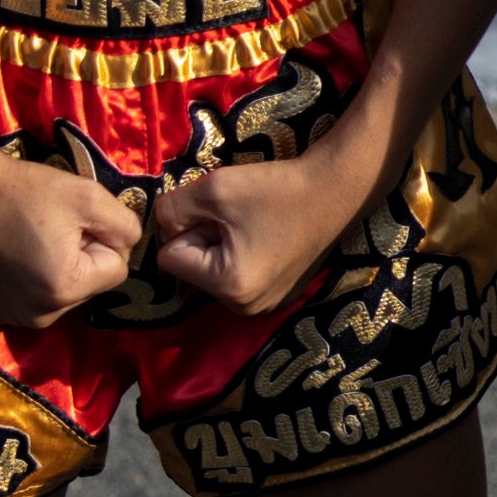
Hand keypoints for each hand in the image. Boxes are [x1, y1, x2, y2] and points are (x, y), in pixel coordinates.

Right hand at [0, 137, 147, 326]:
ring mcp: (13, 318)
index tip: (74, 221)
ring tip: (29, 238)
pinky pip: (33, 299)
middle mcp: (40, 316)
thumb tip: (131, 245)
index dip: (102, 239)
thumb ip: (126, 225)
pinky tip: (11, 253)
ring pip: (63, 294)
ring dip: (57, 269)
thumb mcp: (89, 196)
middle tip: (49, 227)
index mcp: (65, 288)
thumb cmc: (24, 190)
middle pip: (89, 285)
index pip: (117, 269)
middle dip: (81, 256)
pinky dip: (30, 278)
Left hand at [138, 140, 374, 318]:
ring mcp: (265, 306)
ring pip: (213, 271)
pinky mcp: (278, 295)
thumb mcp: (213, 189)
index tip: (220, 212)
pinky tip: (268, 234)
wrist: (337, 189)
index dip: (186, 228)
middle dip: (204, 238)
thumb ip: (172, 208)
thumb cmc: (277, 189)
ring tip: (254, 223)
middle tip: (239, 216)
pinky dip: (244, 253)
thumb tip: (159, 223)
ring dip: (222, 244)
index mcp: (229, 287)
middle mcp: (245, 308)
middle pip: (192, 269)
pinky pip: (238, 275)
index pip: (170, 259)